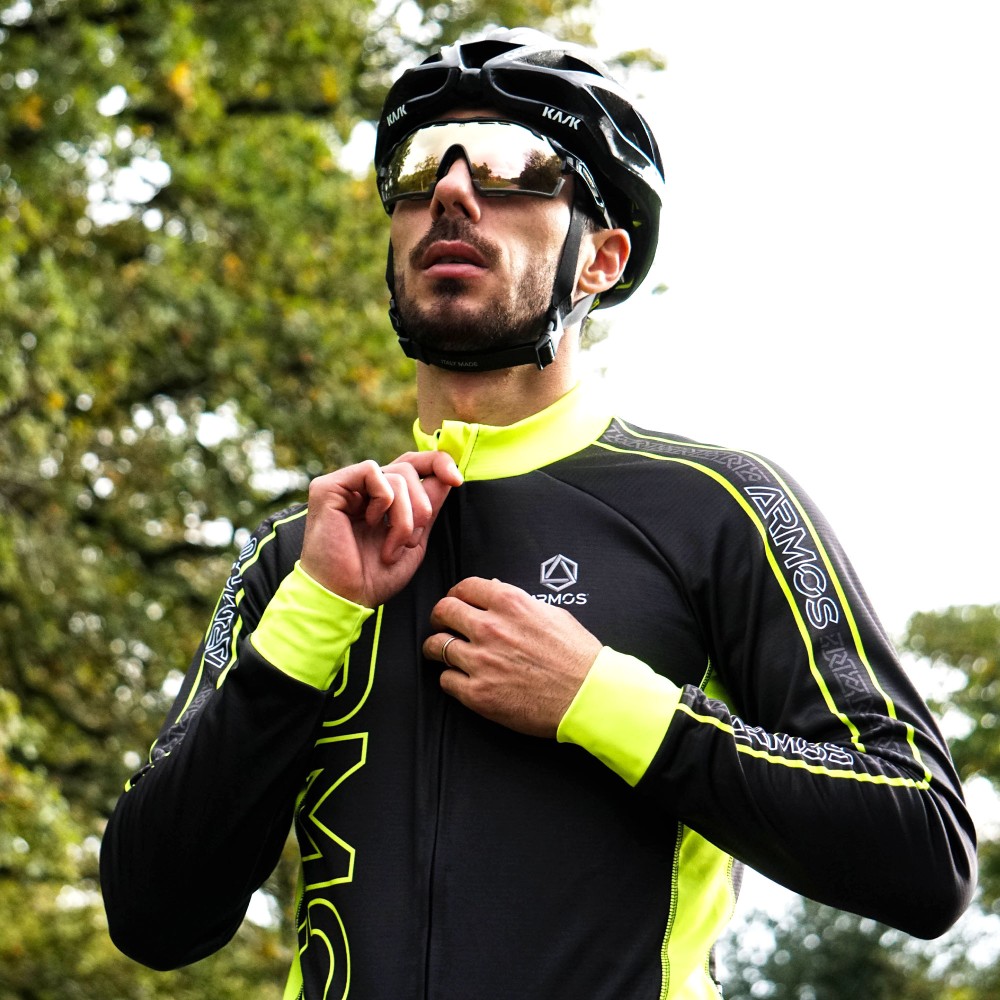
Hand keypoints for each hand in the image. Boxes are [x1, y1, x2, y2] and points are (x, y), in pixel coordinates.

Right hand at [300, 451, 461, 607]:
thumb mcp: (414, 540)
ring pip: (396, 476)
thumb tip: (448, 476)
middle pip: (409, 470)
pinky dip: (383, 501)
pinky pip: (372, 472)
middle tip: (410, 542)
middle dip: (422, 508)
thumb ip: (429, 507)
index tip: (457, 480)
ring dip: (405, 516)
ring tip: (391, 547)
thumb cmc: (374, 577)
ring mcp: (345, 485)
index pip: (413, 464)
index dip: (438, 463)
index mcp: (381, 497)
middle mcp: (363, 488)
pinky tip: (370, 524)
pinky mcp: (329, 487)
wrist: (345, 598)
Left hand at [423, 577, 601, 737]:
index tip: (456, 602)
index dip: (457, 594)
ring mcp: (481, 661)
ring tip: (441, 652)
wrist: (588, 696)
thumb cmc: (577, 656)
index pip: (464, 587)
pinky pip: (445, 680)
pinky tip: (460, 680)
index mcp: (510, 603)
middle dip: (439, 617)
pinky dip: (450, 679)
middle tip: (442, 625)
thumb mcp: (552, 614)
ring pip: (435, 646)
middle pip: (443, 611)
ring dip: (437, 648)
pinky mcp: (478, 693)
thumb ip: (519, 601)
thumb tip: (495, 589)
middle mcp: (490, 627)